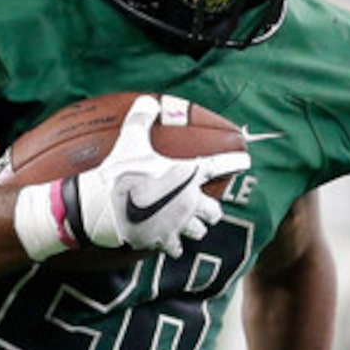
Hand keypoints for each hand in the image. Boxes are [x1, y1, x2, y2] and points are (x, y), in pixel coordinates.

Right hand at [66, 93, 250, 258]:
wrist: (104, 207)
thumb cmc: (121, 173)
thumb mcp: (130, 140)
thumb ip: (141, 119)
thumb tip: (148, 101)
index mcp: (187, 175)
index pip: (218, 166)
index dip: (234, 162)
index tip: (245, 161)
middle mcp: (189, 202)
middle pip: (214, 211)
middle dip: (211, 209)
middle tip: (204, 205)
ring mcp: (178, 224)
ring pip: (198, 231)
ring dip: (194, 227)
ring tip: (186, 223)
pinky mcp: (164, 241)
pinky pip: (177, 248)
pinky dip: (174, 245)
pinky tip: (167, 241)